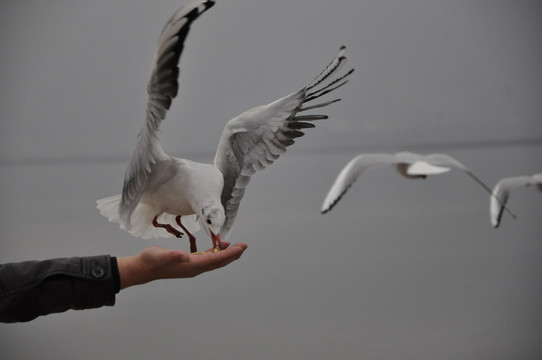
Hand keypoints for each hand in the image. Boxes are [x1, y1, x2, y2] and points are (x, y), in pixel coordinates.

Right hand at [117, 242, 246, 289]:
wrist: (143, 268)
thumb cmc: (151, 260)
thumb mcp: (160, 255)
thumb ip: (173, 255)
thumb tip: (185, 256)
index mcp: (191, 266)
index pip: (215, 260)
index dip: (229, 253)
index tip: (240, 247)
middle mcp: (195, 268)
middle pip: (219, 262)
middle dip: (233, 254)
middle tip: (244, 246)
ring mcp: (192, 267)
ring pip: (215, 261)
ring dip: (227, 254)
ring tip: (237, 247)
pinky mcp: (189, 263)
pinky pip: (207, 258)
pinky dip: (216, 253)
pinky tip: (220, 246)